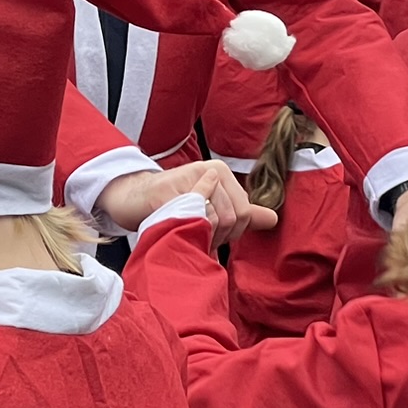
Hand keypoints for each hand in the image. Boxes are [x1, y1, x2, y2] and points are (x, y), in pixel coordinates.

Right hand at [96, 160, 278, 245]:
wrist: (133, 197)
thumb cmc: (173, 202)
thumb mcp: (211, 205)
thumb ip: (242, 213)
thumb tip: (273, 219)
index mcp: (222, 171)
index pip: (246, 212)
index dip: (235, 232)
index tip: (215, 237)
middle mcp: (209, 169)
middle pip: (234, 217)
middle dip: (220, 236)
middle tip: (201, 239)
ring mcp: (188, 178)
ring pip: (215, 219)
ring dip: (204, 235)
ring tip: (189, 234)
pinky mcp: (168, 191)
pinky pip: (192, 216)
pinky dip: (190, 228)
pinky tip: (180, 229)